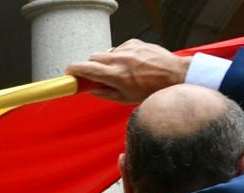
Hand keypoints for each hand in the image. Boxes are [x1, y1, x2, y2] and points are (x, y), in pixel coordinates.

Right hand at [65, 39, 189, 103]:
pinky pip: (120, 48)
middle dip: (91, 66)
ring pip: (107, 52)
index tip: (68, 72)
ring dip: (107, 61)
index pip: (87, 68)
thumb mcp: (126, 98)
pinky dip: (121, 55)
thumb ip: (105, 94)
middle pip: (93, 57)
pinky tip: (131, 64)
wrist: (175, 75)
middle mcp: (120, 59)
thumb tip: (91, 90)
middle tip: (96, 75)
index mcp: (115, 75)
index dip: (74, 69)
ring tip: (120, 71)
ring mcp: (128, 49)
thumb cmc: (152, 90)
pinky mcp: (136, 42)